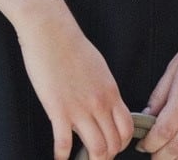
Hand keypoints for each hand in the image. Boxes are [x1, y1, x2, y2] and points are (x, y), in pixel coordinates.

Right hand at [17, 11, 132, 159]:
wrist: (50, 30)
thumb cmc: (71, 44)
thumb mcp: (99, 68)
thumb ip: (104, 89)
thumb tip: (105, 104)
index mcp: (111, 92)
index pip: (127, 129)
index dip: (121, 144)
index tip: (111, 147)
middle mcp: (100, 104)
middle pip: (113, 144)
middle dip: (107, 156)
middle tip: (96, 158)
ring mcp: (80, 108)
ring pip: (96, 149)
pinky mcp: (58, 110)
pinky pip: (64, 143)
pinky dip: (62, 156)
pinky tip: (59, 158)